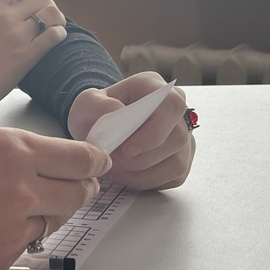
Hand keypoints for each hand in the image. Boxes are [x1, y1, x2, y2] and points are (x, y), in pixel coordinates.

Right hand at [0, 0, 67, 117]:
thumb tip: (11, 12)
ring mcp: (18, 35)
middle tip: (42, 17)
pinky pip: (55, 35)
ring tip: (51, 27)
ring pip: (51, 13)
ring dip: (55, 19)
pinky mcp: (27, 55)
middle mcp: (6, 16)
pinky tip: (53, 39)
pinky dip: (59, 34)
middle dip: (45, 5)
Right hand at [0, 128, 111, 269]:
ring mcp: (11, 230)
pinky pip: (19, 250)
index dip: (93, 163)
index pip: (83, 159)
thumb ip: (6, 158)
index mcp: (11, 149)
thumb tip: (35, 170)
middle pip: (79, 194)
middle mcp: (21, 188)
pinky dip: (8, 241)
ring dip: (38, 217)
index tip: (97, 165)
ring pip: (50, 225)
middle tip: (67, 189)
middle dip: (77, 190)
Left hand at [67, 72, 194, 190]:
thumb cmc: (98, 114)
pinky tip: (127, 174)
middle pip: (177, 138)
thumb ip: (96, 104)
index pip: (172, 105)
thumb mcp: (86, 104)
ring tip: (116, 168)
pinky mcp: (181, 160)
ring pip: (176, 162)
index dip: (155, 130)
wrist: (101, 130)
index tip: (128, 149)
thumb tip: (117, 111)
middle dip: (141, 158)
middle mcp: (176, 111)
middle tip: (113, 161)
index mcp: (155, 87)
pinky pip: (172, 178)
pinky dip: (146, 181)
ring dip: (141, 172)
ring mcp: (183, 137)